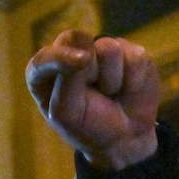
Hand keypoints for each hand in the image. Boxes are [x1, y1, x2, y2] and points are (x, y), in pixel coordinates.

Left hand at [26, 30, 159, 169]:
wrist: (125, 139)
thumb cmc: (89, 127)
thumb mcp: (68, 112)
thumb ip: (68, 80)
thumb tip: (88, 51)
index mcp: (45, 71)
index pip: (45, 56)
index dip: (61, 57)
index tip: (83, 62)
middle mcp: (69, 54)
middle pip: (77, 39)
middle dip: (90, 69)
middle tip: (95, 95)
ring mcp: (99, 50)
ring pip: (109, 48)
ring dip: (112, 79)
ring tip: (111, 93)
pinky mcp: (127, 51)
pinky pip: (134, 56)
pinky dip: (133, 79)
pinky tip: (128, 89)